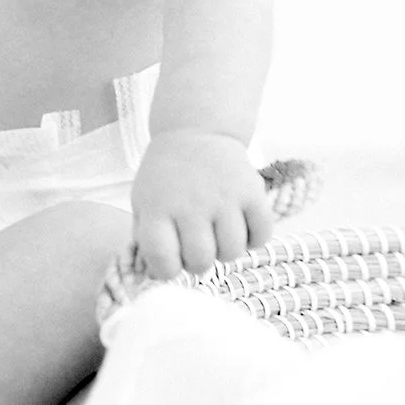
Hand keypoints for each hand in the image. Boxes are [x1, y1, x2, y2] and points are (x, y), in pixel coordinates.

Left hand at [129, 130, 274, 280]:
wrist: (195, 130)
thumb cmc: (166, 176)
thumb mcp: (143, 202)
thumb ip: (147, 238)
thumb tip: (158, 275)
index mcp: (158, 208)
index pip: (163, 262)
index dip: (167, 270)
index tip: (171, 260)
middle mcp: (191, 204)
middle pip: (200, 261)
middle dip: (198, 262)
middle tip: (198, 245)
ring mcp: (224, 197)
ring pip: (232, 252)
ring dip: (225, 251)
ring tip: (218, 234)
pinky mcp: (252, 191)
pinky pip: (261, 235)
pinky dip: (254, 239)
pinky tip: (241, 226)